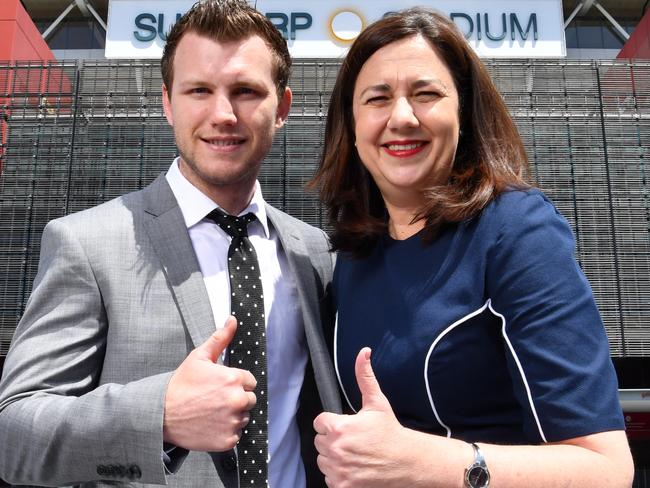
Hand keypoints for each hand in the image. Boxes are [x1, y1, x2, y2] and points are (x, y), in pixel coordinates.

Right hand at [163, 316, 256, 450]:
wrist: (160, 415)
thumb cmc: (180, 385)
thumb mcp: (199, 357)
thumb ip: (220, 338)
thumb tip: (232, 320)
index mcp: (234, 379)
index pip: (250, 381)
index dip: (236, 383)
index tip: (220, 386)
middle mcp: (237, 400)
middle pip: (250, 400)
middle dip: (236, 399)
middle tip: (215, 400)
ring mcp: (233, 422)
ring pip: (244, 417)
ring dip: (233, 416)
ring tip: (211, 412)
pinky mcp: (227, 440)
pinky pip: (236, 435)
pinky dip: (226, 432)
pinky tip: (210, 425)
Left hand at [313, 348, 414, 486]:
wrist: (406, 461)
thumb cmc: (390, 433)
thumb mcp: (376, 402)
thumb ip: (364, 376)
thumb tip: (363, 353)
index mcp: (339, 428)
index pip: (319, 422)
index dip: (333, 423)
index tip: (346, 427)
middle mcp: (335, 449)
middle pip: (319, 442)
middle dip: (333, 440)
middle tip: (353, 440)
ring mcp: (338, 470)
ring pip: (323, 460)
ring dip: (334, 458)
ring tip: (354, 454)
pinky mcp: (342, 486)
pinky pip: (329, 478)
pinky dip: (339, 475)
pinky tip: (355, 468)